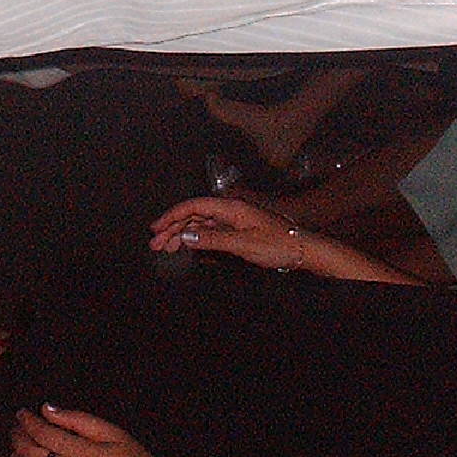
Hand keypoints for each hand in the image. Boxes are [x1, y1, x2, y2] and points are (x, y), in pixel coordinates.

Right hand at [149, 194, 317, 270]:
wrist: (301, 250)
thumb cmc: (277, 245)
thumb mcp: (243, 244)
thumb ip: (213, 238)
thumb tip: (185, 236)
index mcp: (231, 207)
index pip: (194, 206)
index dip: (173, 216)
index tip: (156, 229)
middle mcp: (230, 210)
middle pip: (194, 215)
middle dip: (173, 227)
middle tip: (155, 244)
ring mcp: (234, 220)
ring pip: (200, 224)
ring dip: (182, 234)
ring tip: (165, 248)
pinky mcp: (237, 231)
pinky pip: (210, 231)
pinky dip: (195, 238)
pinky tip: (186, 246)